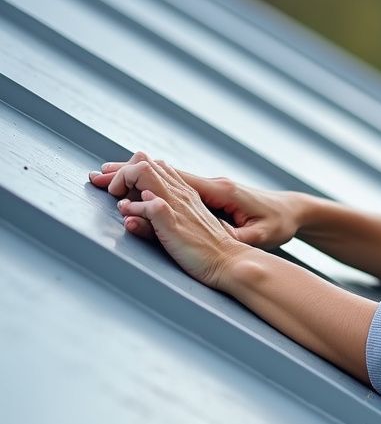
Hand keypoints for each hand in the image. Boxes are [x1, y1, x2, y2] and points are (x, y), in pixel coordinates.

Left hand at [89, 152, 251, 289]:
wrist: (229, 261)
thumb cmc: (209, 248)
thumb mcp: (188, 222)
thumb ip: (166, 210)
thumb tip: (138, 204)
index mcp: (184, 192)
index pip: (154, 165)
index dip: (130, 171)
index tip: (117, 187)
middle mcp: (179, 193)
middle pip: (144, 162)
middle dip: (119, 173)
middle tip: (109, 190)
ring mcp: (176, 205)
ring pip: (143, 173)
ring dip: (122, 183)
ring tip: (118, 201)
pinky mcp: (172, 222)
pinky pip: (147, 205)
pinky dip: (134, 209)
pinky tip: (131, 219)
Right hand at [90, 155, 301, 249]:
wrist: (294, 212)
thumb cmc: (278, 224)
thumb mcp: (259, 235)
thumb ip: (233, 234)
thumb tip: (209, 235)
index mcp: (218, 190)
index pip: (170, 179)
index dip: (141, 179)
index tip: (113, 185)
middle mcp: (211, 183)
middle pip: (162, 172)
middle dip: (129, 172)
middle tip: (95, 175)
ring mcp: (210, 186)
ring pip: (166, 175)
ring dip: (136, 175)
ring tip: (106, 176)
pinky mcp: (211, 193)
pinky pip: (174, 183)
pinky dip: (152, 181)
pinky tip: (137, 185)